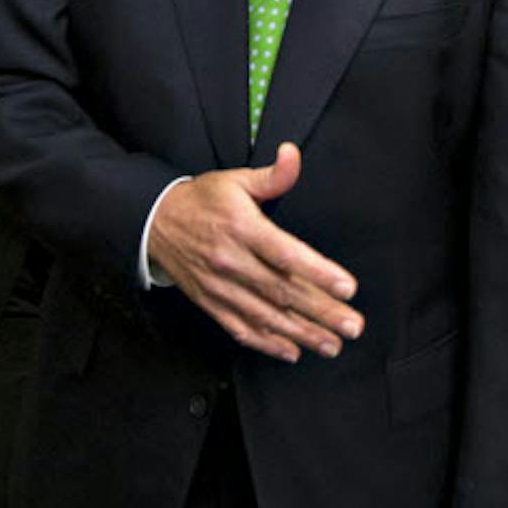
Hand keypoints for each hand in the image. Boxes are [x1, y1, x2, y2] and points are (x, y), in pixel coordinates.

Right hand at [147, 142, 362, 362]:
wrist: (154, 222)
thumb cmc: (202, 200)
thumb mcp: (236, 179)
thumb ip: (272, 176)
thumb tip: (292, 154)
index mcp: (241, 228)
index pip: (285, 254)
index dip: (318, 273)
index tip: (347, 288)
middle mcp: (230, 261)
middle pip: (282, 292)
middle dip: (321, 312)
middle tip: (352, 326)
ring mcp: (219, 287)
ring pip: (265, 316)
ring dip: (302, 334)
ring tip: (333, 345)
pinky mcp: (211, 302)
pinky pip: (240, 328)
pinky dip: (267, 344)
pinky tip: (293, 352)